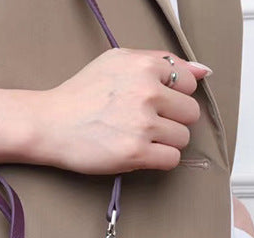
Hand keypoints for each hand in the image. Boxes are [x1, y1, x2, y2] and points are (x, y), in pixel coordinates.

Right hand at [33, 48, 211, 173]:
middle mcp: (147, 92)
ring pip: (182, 138)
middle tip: (146, 125)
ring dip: (165, 142)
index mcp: (144, 66)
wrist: (49, 124)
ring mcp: (142, 124)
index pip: (188, 83)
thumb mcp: (118, 62)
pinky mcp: (135, 152)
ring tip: (140, 139)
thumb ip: (161, 61)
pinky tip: (140, 154)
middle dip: (172, 121)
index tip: (153, 103)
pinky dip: (159, 160)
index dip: (173, 96)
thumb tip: (203, 71)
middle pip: (190, 113)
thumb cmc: (80, 95)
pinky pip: (171, 159)